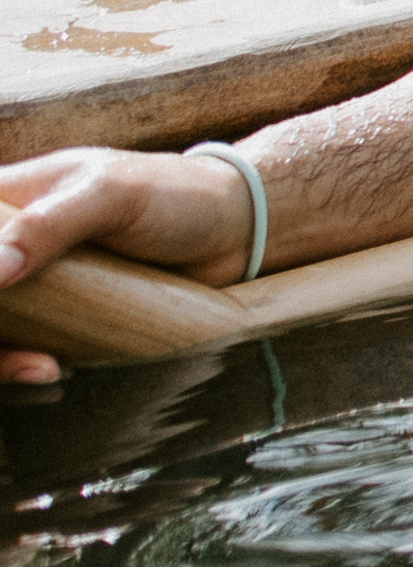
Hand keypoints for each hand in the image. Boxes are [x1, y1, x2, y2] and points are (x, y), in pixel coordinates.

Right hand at [0, 146, 257, 388]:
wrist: (236, 233)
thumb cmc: (175, 196)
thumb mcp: (113, 196)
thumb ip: (50, 225)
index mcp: (5, 198)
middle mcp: (6, 243)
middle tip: (12, 352)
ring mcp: (29, 285)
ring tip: (44, 370)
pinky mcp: (56, 319)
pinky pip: (18, 347)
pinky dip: (20, 365)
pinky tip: (52, 371)